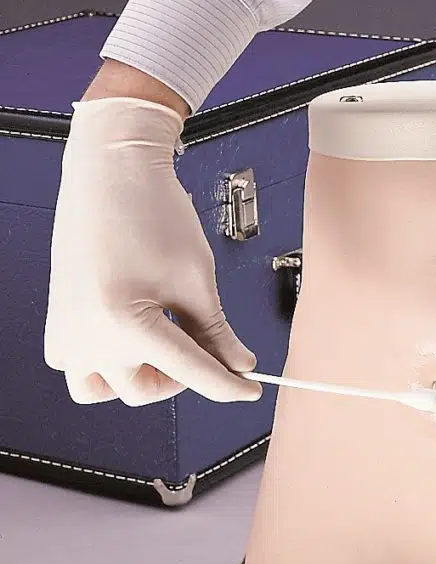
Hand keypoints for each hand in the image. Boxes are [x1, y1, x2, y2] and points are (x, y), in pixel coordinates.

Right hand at [44, 97, 261, 405]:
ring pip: (107, 388)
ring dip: (139, 378)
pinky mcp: (58, 322)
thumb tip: (236, 365)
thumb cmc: (151, 212)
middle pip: (146, 390)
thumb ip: (217, 333)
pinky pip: (78, 368)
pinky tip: (133, 339)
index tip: (250, 389)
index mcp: (126, 324)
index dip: (228, 385)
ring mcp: (67, 331)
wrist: (112, 172)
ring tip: (166, 346)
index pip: (190, 373)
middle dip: (182, 377)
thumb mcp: (197, 280)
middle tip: (207, 349)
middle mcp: (88, 335)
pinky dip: (107, 365)